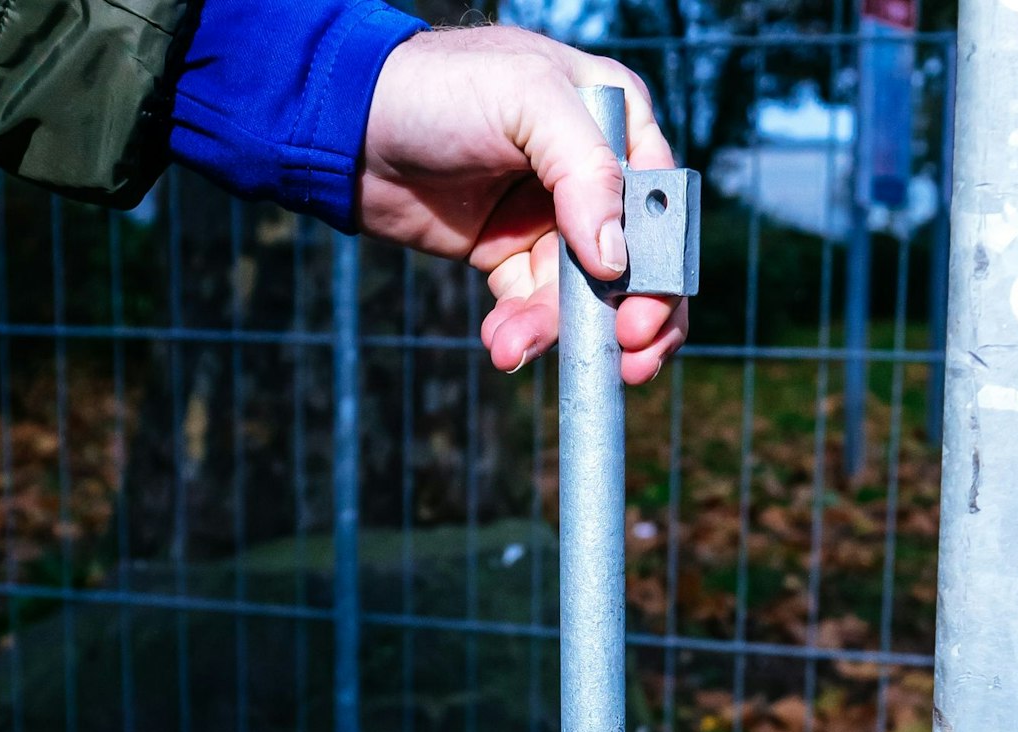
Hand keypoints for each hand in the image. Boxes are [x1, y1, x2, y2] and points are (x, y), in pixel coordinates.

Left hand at [359, 26, 687, 384]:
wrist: (353, 125)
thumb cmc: (443, 86)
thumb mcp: (526, 100)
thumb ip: (584, 169)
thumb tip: (616, 260)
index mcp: (617, 119)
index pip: (661, 204)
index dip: (663, 266)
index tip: (642, 317)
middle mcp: (593, 174)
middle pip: (637, 263)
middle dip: (631, 316)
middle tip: (626, 358)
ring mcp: (552, 219)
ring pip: (581, 296)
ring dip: (554, 330)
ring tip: (513, 345)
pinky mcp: (510, 255)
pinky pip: (532, 307)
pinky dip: (521, 332)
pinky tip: (501, 343)